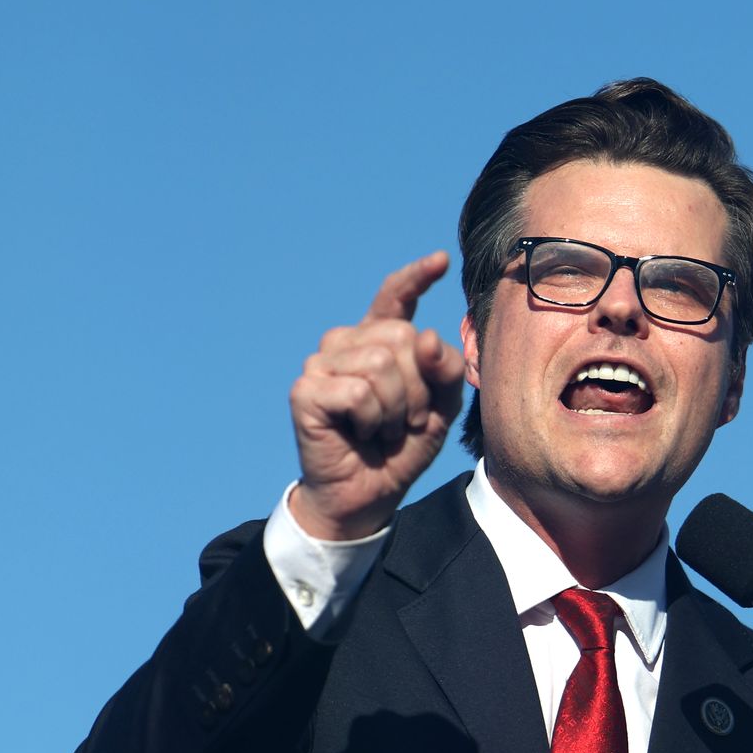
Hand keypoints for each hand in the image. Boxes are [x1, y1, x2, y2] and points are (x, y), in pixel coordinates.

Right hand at [287, 251, 465, 540]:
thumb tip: (425, 336)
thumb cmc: (402, 445)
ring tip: (383, 429)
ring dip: (396, 409)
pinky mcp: (305, 390)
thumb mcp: (442, 405)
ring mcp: (321, 363)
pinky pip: (358, 392)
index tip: (440, 260)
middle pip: (402, 337)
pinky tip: (360, 433)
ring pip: (381, 364)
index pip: (394, 298)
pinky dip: (372, 420)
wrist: (371, 492)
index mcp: (379, 340)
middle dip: (419, 387)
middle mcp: (346, 343)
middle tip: (406, 420)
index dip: (415, 278)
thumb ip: (446, 368)